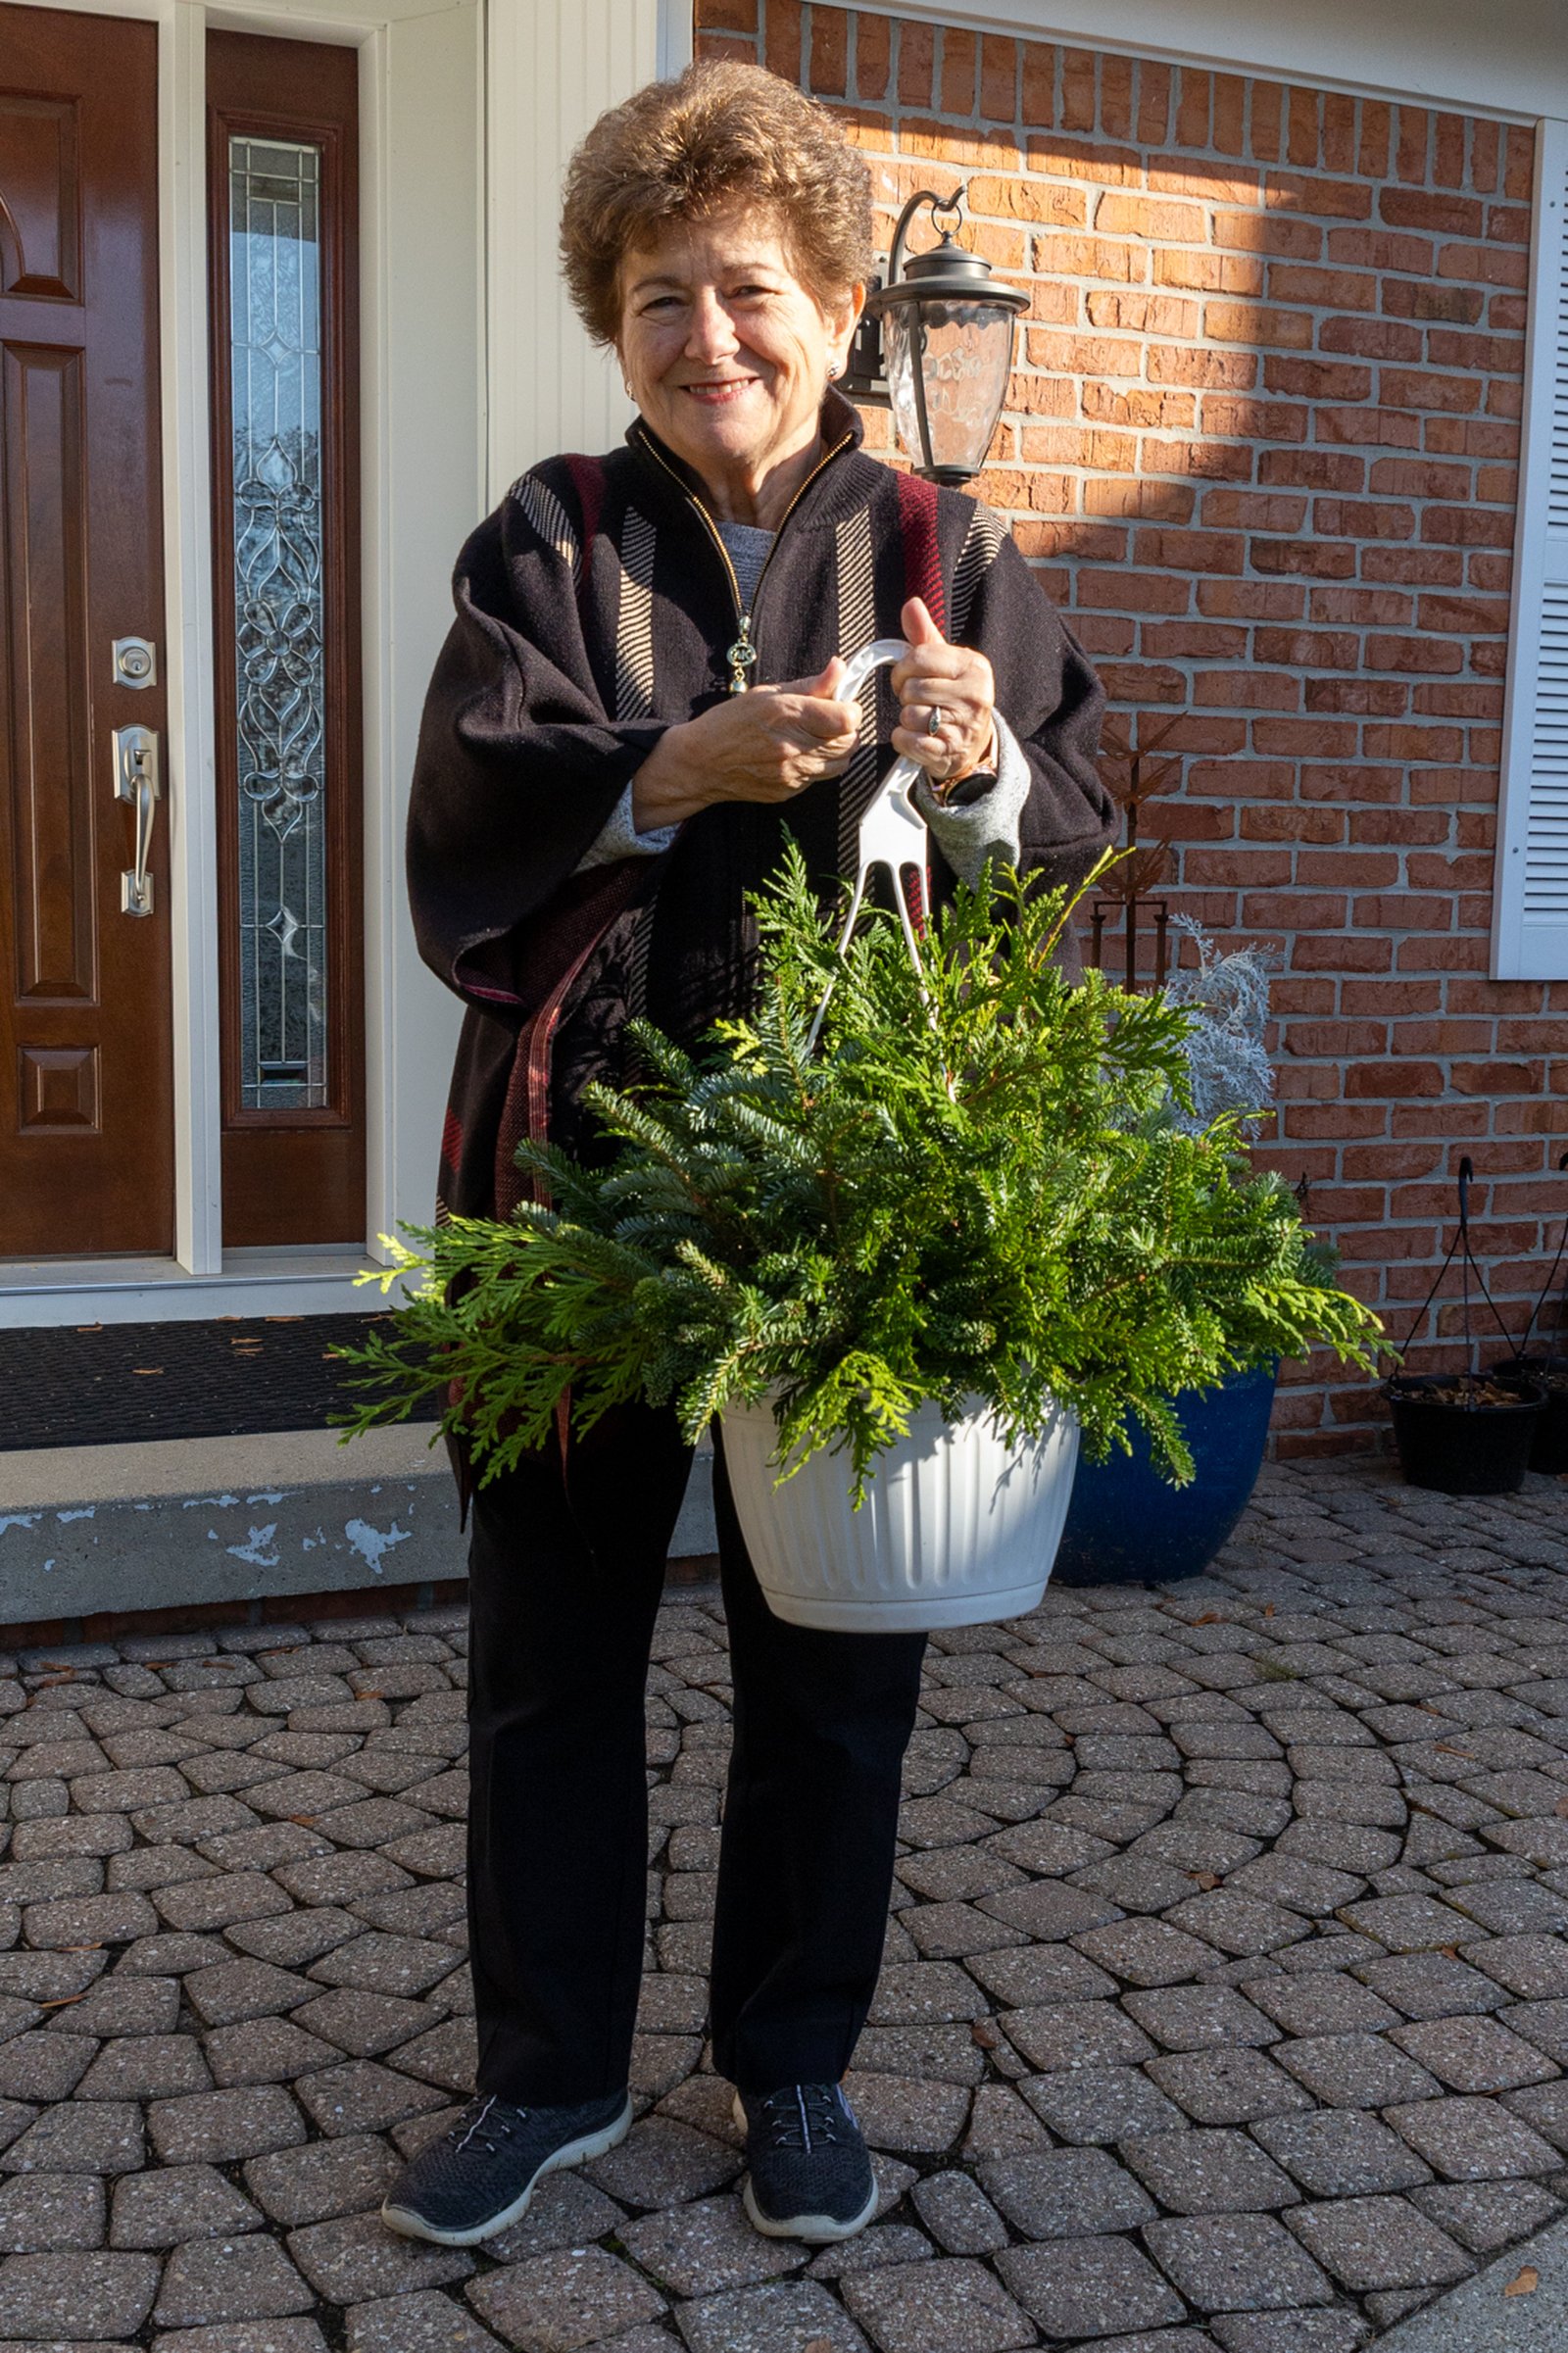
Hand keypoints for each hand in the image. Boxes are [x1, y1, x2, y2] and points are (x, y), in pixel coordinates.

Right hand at [631, 657, 859, 832]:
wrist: (702, 763)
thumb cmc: (730, 723)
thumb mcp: (767, 694)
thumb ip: (809, 684)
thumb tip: (839, 668)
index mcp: (788, 715)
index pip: (847, 719)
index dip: (850, 709)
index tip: (841, 703)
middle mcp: (793, 747)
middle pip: (849, 742)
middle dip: (846, 729)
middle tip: (830, 719)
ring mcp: (793, 774)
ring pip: (841, 763)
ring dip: (837, 748)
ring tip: (816, 737)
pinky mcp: (791, 791)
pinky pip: (821, 777)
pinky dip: (819, 764)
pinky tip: (799, 754)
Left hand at [890, 598, 996, 789]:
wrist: (973, 746)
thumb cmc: (953, 698)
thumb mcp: (945, 664)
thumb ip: (925, 635)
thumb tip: (911, 604)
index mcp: (974, 666)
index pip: (918, 658)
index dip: (903, 669)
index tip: (907, 677)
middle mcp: (975, 695)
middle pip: (911, 688)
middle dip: (905, 696)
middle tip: (918, 701)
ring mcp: (964, 726)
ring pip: (908, 715)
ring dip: (907, 720)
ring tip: (924, 721)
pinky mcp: (949, 752)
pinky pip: (906, 740)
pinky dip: (903, 740)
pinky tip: (918, 738)